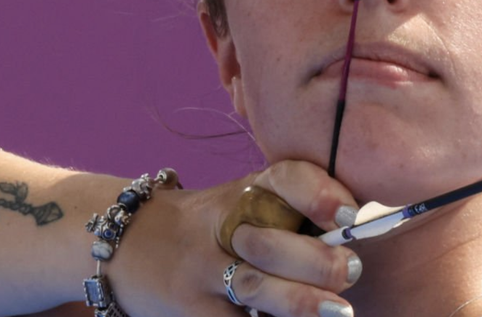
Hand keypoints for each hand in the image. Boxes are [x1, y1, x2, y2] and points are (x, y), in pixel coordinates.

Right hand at [107, 160, 361, 316]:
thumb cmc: (212, 227)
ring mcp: (201, 272)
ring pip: (252, 285)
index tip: (347, 217)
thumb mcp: (246, 204)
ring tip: (337, 310)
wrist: (126, 245)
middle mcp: (222, 226)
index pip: (284, 178)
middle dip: (317, 260)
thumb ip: (296, 214)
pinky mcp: (190, 311)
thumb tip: (356, 237)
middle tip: (349, 270)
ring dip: (300, 300)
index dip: (318, 194)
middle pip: (271, 240)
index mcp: (245, 191)